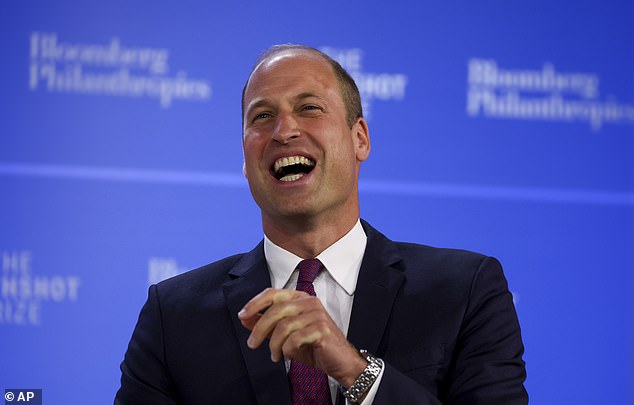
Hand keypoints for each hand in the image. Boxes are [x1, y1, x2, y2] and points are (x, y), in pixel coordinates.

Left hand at [238, 288, 366, 386]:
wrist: (340, 361)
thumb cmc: (313, 346)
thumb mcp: (285, 334)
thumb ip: (266, 324)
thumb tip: (244, 317)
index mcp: (300, 298)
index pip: (272, 293)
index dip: (255, 303)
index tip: (242, 316)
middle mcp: (309, 302)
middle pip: (275, 310)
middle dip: (259, 328)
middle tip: (252, 344)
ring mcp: (317, 314)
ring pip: (283, 326)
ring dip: (274, 344)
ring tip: (275, 356)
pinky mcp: (322, 329)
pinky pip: (295, 339)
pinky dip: (287, 350)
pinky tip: (288, 356)